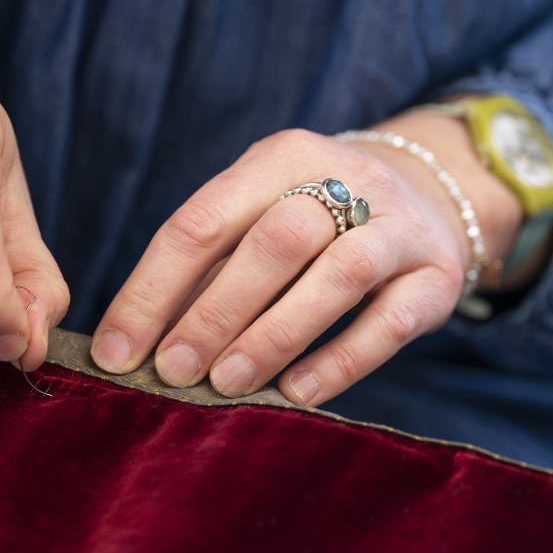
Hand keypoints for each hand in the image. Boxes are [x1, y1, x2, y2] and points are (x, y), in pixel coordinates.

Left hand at [90, 120, 522, 404]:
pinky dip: (340, 360)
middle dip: (213, 313)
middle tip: (172, 372)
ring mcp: (399, 224)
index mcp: (280, 158)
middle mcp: (346, 177)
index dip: (152, 290)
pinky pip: (390, 321)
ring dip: (273, 335)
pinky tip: (298, 393)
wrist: (433, 197)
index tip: (116, 353)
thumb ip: (205, 271)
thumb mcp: (258, 218)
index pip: (202, 222)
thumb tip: (133, 345)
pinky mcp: (437, 275)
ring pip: (336, 276)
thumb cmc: (314, 222)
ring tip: (226, 384)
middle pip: (273, 242)